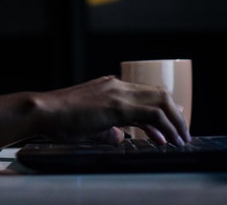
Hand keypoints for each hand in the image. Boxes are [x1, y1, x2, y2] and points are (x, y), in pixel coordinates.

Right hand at [33, 75, 190, 145]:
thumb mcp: (89, 125)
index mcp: (111, 87)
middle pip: (160, 94)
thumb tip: (120, 137)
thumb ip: (107, 130)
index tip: (175, 124)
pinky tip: (165, 140)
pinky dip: (163, 127)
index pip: (147, 94)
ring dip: (174, 122)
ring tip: (181, 139)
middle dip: (176, 115)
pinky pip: (150, 114)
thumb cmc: (59, 120)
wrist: (43, 111)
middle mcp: (118, 86)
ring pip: (160, 102)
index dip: (165, 108)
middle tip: (183, 133)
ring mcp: (118, 93)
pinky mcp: (116, 106)